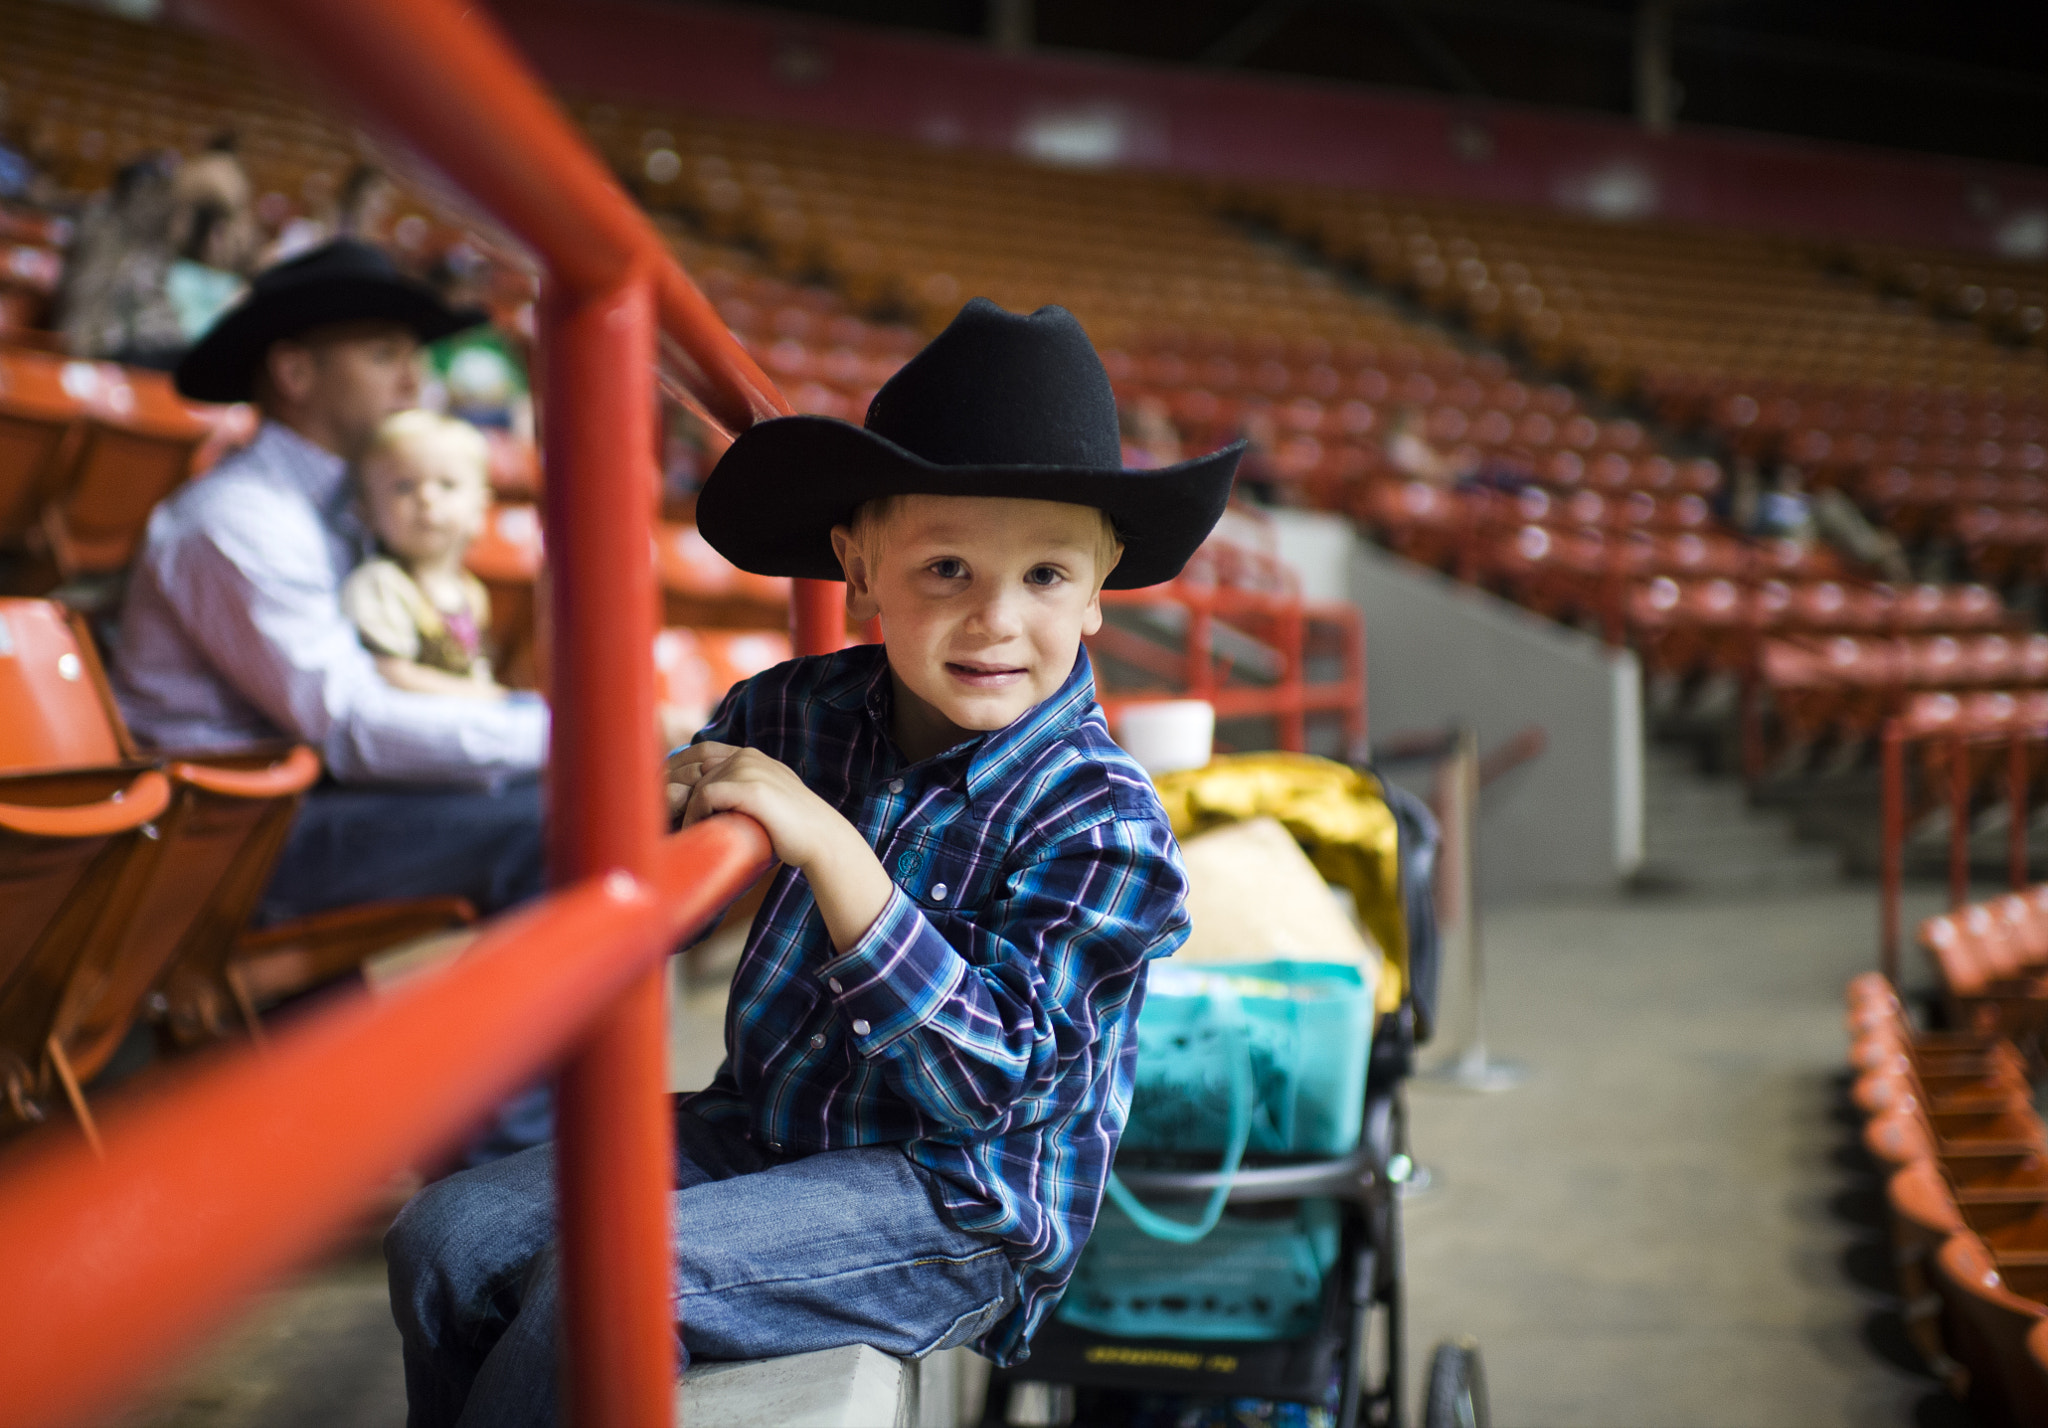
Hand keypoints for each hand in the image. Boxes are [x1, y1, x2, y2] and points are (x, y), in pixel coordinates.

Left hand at [665, 742, 838, 867]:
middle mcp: (748, 756)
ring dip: (688, 810)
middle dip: (684, 798)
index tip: (676, 805)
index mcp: (751, 755)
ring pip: (698, 785)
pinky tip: (697, 831)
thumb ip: (743, 787)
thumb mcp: (766, 795)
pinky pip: (705, 796)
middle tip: (677, 824)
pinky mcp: (749, 787)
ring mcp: (749, 769)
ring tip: (686, 832)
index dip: (686, 780)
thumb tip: (711, 798)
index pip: (702, 757)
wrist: (821, 838)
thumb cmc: (792, 826)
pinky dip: (695, 815)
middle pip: (697, 773)